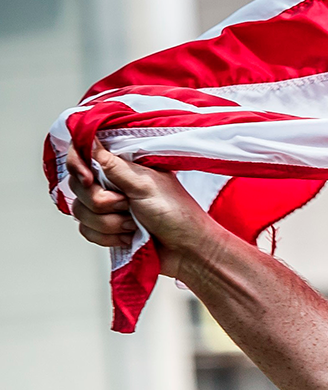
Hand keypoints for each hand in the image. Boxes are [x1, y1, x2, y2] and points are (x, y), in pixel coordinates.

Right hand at [65, 145, 220, 277]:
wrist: (187, 251)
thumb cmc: (176, 214)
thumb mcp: (144, 184)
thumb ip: (112, 164)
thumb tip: (89, 138)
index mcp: (122, 166)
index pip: (83, 155)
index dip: (78, 166)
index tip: (88, 179)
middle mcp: (112, 184)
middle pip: (79, 187)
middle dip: (104, 203)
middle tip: (130, 206)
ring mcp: (109, 207)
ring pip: (81, 211)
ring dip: (110, 223)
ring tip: (135, 224)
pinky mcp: (107, 228)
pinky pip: (86, 231)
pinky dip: (108, 237)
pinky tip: (129, 236)